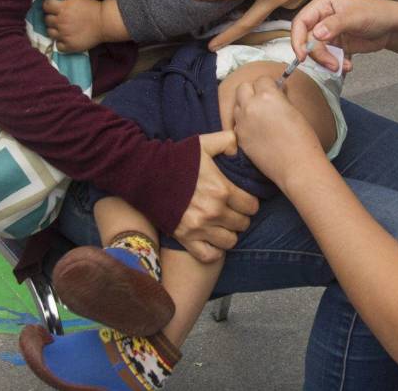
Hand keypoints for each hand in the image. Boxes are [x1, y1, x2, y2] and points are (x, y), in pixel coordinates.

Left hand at [43, 0, 104, 52]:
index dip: (49, 6)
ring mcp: (64, 35)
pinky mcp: (69, 45)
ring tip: (62, 29)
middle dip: (52, 18)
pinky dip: (61, 43)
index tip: (54, 7)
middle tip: (59, 18)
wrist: (105, 22)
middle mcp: (60, 22)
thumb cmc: (92, 7)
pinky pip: (58, 45)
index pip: (46, 6)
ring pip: (50, 33)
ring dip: (54, 30)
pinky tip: (66, 38)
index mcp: (62, 8)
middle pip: (47, 20)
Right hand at [171, 131, 258, 263]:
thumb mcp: (204, 143)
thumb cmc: (177, 158)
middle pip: (243, 224)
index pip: (251, 206)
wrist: (146, 174)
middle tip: (233, 211)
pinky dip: (214, 250)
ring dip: (229, 233)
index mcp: (222, 190)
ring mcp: (199, 227)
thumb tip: (239, 150)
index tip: (244, 200)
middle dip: (241, 217)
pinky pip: (209, 255)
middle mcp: (213, 211)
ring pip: (230, 241)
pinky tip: (213, 240)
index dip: (250, 203)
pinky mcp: (185, 238)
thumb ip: (228, 141)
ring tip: (224, 225)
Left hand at [191, 0, 327, 50]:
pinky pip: (274, 8)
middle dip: (228, 36)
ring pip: (261, 17)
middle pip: (248, 22)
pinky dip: (262, 9)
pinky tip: (257, 4)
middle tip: (210, 47)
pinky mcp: (294, 4)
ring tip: (226, 35)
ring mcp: (287, 3)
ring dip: (243, 28)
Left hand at [232, 77, 327, 186]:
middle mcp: (250, 106)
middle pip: (243, 88)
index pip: (261, 79)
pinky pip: (237, 124)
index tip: (274, 92)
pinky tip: (256, 131)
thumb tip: (277, 90)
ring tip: (258, 117)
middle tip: (263, 101)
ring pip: (237, 105)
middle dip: (252, 91)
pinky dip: (244, 124)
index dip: (269, 85)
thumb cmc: (303, 138)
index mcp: (267, 96)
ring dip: (245, 107)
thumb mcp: (294, 111)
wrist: (296, 166)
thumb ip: (281, 98)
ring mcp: (242, 123)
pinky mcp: (239, 138)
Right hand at [290, 0, 397, 72]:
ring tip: (344, 66)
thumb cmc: (376, 13)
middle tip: (333, 64)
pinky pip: (328, 58)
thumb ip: (335, 24)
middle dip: (319, 55)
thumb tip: (316, 34)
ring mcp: (328, 33)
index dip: (298, 39)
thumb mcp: (356, 17)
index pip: (301, 22)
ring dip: (328, 62)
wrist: (391, 27)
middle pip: (308, 41)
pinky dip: (336, 64)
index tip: (302, 56)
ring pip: (317, 52)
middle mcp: (321, 18)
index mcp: (322, 5)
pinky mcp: (335, 45)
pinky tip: (348, 65)